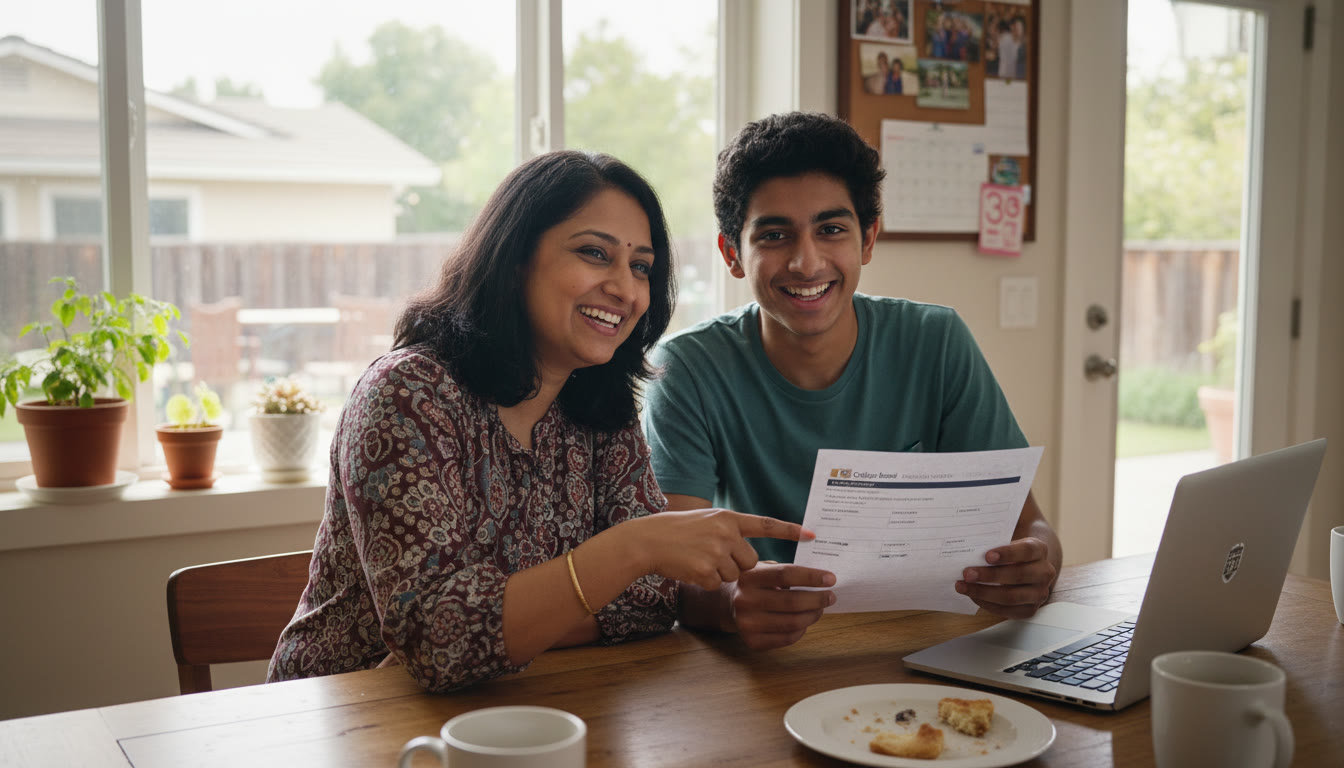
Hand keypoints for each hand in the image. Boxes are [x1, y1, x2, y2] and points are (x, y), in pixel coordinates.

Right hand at [632, 509, 810, 591]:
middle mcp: (725, 533)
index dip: (790, 530)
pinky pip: (717, 585)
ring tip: (697, 559)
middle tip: (712, 555)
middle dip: (737, 564)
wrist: (648, 540)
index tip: (813, 535)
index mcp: (728, 518)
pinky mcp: (706, 571)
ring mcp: (716, 552)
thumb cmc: (677, 531)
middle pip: (750, 561)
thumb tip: (753, 556)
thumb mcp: (707, 521)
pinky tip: (690, 569)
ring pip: (735, 575)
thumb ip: (730, 532)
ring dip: (719, 573)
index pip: (766, 524)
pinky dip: (704, 581)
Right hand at [726, 562, 835, 649]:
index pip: (786, 574)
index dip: (811, 577)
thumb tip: (822, 580)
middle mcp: (745, 600)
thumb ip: (786, 571)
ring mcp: (747, 623)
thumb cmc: (755, 583)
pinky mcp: (752, 641)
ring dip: (813, 615)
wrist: (727, 603)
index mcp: (749, 576)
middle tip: (831, 596)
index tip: (831, 578)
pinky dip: (802, 629)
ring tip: (820, 608)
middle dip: (818, 599)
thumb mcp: (763, 568)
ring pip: (793, 622)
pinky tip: (804, 621)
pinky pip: (787, 638)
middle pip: (792, 601)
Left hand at [955, 537, 1055, 618]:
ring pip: (1011, 596)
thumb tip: (975, 534)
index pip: (1026, 551)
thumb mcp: (1006, 537)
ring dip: (983, 592)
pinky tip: (972, 595)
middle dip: (989, 576)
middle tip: (967, 574)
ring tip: (962, 586)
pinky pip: (1007, 610)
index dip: (1007, 553)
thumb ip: (995, 534)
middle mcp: (1044, 572)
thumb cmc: (1009, 550)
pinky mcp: (1030, 609)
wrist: (1025, 566)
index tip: (986, 556)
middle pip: (1017, 575)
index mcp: (1039, 550)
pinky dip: (987, 604)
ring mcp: (1039, 593)